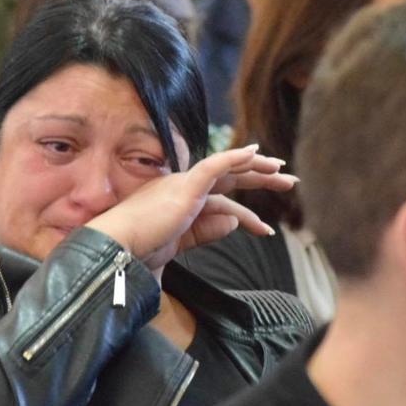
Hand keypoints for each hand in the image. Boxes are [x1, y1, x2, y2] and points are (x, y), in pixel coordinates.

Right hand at [86, 145, 296, 271]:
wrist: (118, 249)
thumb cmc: (138, 250)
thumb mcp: (179, 244)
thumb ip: (206, 233)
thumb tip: (234, 223)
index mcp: (178, 200)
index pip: (218, 198)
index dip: (242, 209)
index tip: (261, 223)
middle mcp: (182, 186)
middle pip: (229, 177)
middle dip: (259, 176)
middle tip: (287, 179)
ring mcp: (184, 185)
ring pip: (229, 171)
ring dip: (259, 171)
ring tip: (285, 176)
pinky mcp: (186, 187)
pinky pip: (215, 165)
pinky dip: (235, 158)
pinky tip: (255, 155)